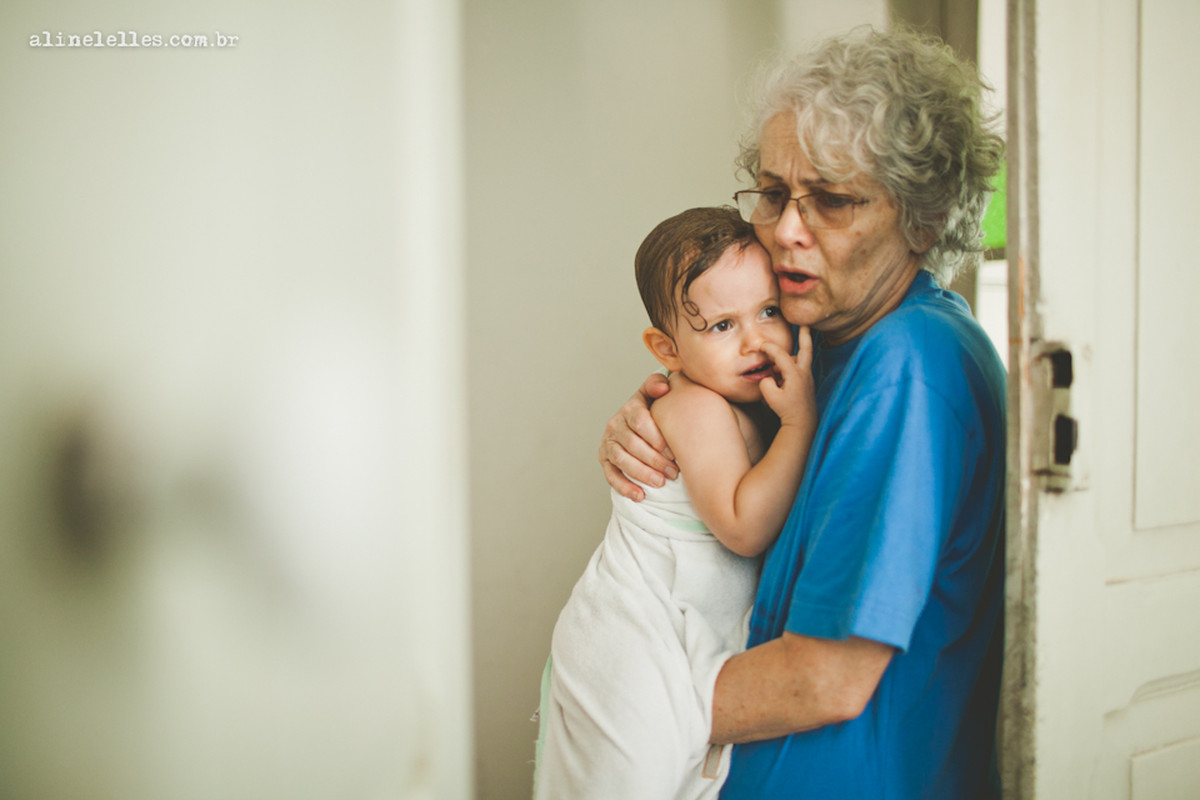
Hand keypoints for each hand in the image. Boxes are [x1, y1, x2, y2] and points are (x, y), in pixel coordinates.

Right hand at [599, 373, 677, 500]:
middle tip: (673, 472)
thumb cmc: (657, 411)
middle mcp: (615, 424)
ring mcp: (608, 443)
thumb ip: (659, 386)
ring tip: (661, 483)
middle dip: (654, 460)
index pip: (639, 420)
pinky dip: (625, 486)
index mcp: (630, 408)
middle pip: (632, 444)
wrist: (642, 424)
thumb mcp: (657, 396)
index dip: (656, 437)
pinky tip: (640, 495)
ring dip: (642, 473)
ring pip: (622, 460)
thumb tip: (664, 387)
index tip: (674, 451)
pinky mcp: (605, 460)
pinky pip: (611, 475)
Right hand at [758, 327, 814, 429]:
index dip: (768, 347)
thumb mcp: (769, 397)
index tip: (759, 346)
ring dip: (790, 355)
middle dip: (805, 333)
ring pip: (800, 358)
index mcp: (795, 374)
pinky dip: (789, 365)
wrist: (802, 423)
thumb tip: (769, 376)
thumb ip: (766, 382)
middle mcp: (804, 373)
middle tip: (806, 322)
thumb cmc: (786, 410)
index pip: (780, 354)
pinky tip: (779, 374)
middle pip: (806, 348)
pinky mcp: (806, 383)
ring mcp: (807, 377)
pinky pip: (798, 368)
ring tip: (775, 362)